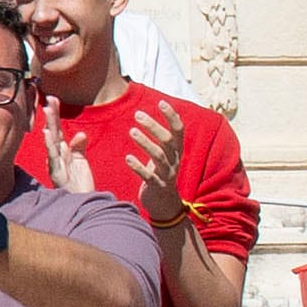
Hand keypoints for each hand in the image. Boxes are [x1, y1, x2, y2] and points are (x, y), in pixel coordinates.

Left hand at [125, 106, 188, 226]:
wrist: (164, 204)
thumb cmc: (160, 174)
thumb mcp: (164, 154)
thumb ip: (160, 138)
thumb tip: (149, 114)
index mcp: (176, 151)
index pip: (179, 130)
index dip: (173, 116)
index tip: (162, 102)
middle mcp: (174, 161)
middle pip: (168, 141)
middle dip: (154, 126)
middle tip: (137, 114)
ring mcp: (167, 174)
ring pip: (159, 156)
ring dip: (145, 143)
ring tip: (131, 131)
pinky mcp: (157, 187)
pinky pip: (149, 176)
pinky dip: (138, 167)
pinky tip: (127, 158)